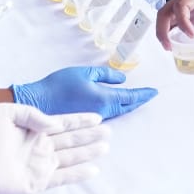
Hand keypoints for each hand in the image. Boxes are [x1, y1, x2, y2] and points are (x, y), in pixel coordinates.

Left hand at [0, 103, 107, 193]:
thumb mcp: (4, 112)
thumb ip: (31, 113)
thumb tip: (54, 123)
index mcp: (31, 129)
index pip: (61, 123)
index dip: (79, 120)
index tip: (97, 116)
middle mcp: (38, 146)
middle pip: (70, 140)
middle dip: (89, 135)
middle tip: (109, 131)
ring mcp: (39, 165)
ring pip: (70, 157)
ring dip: (88, 152)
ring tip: (105, 146)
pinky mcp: (37, 182)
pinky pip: (62, 177)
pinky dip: (78, 174)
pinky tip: (93, 169)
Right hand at [11, 66, 156, 120]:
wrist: (39, 104)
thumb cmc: (60, 85)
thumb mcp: (84, 72)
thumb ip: (106, 75)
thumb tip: (123, 80)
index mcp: (104, 98)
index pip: (130, 97)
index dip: (144, 94)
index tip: (155, 91)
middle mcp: (103, 112)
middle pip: (127, 107)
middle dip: (140, 100)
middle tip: (150, 96)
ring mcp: (95, 118)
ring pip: (119, 112)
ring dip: (129, 105)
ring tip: (138, 99)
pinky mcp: (87, 121)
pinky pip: (109, 115)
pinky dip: (118, 109)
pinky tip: (118, 106)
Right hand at [156, 0, 193, 61]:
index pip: (181, 5)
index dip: (183, 22)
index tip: (191, 35)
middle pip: (166, 10)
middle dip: (163, 29)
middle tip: (168, 46)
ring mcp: (186, 4)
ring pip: (166, 15)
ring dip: (164, 31)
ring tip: (169, 47)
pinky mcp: (188, 12)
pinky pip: (174, 21)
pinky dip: (171, 32)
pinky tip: (174, 43)